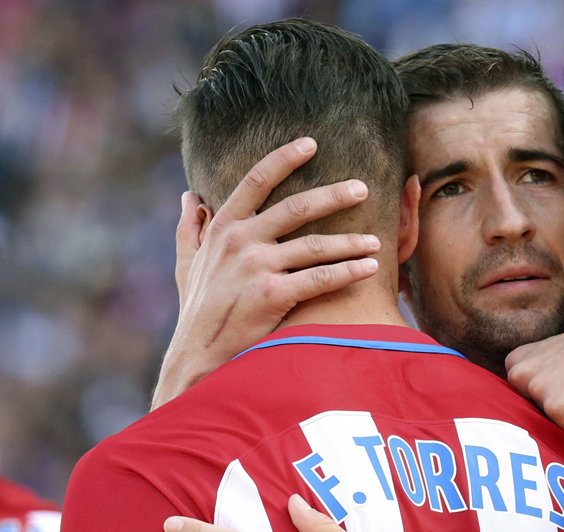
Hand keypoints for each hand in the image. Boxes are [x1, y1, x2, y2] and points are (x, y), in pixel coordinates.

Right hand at [153, 137, 381, 408]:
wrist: (197, 357)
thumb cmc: (198, 312)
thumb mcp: (187, 265)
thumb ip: (190, 229)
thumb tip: (188, 195)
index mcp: (222, 228)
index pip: (255, 181)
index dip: (284, 159)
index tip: (311, 143)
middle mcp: (239, 241)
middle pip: (295, 207)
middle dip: (333, 195)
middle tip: (362, 187)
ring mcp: (256, 267)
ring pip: (315, 245)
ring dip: (350, 241)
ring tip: (376, 241)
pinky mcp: (272, 295)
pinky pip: (320, 278)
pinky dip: (348, 271)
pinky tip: (370, 268)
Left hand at [505, 294, 563, 441]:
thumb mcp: (562, 360)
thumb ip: (546, 382)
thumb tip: (546, 418)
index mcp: (516, 360)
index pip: (520, 404)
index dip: (541, 422)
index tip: (557, 439)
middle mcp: (519, 373)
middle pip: (528, 421)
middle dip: (550, 438)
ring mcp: (537, 389)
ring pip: (547, 433)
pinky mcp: (557, 407)